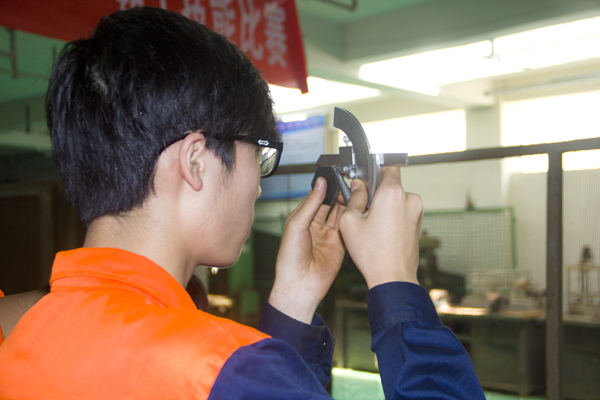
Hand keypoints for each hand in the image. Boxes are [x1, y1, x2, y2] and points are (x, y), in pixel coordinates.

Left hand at [268, 177, 345, 323]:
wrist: (300, 285)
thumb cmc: (289, 259)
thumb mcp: (296, 225)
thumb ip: (310, 204)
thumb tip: (319, 185)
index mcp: (301, 220)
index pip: (315, 199)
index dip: (323, 188)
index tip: (333, 177)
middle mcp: (315, 227)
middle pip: (329, 205)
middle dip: (337, 194)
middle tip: (347, 183)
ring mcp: (328, 236)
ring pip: (340, 215)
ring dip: (346, 204)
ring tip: (353, 192)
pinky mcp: (340, 245)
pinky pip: (347, 228)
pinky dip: (352, 218)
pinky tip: (356, 208)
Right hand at [339, 167, 422, 288]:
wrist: (392, 277)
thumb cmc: (373, 253)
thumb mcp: (350, 222)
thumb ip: (353, 198)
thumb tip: (357, 187)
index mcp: (392, 193)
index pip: (388, 166)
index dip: (375, 171)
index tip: (366, 179)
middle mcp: (409, 199)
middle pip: (390, 186)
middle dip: (377, 195)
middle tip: (363, 210)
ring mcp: (416, 212)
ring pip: (396, 200)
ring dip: (385, 207)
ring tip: (373, 226)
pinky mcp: (418, 224)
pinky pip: (402, 212)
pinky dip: (392, 218)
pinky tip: (381, 233)